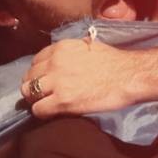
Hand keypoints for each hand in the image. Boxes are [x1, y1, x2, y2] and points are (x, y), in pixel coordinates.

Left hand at [20, 37, 139, 117]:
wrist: (129, 76)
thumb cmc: (115, 61)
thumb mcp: (88, 45)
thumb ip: (71, 50)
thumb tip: (65, 56)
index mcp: (60, 48)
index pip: (35, 61)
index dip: (39, 73)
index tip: (45, 80)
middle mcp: (54, 62)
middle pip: (29, 77)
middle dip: (33, 86)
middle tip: (43, 94)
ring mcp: (57, 82)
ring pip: (28, 92)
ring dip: (35, 99)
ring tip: (46, 104)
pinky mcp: (62, 100)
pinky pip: (38, 109)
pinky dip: (42, 112)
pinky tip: (51, 112)